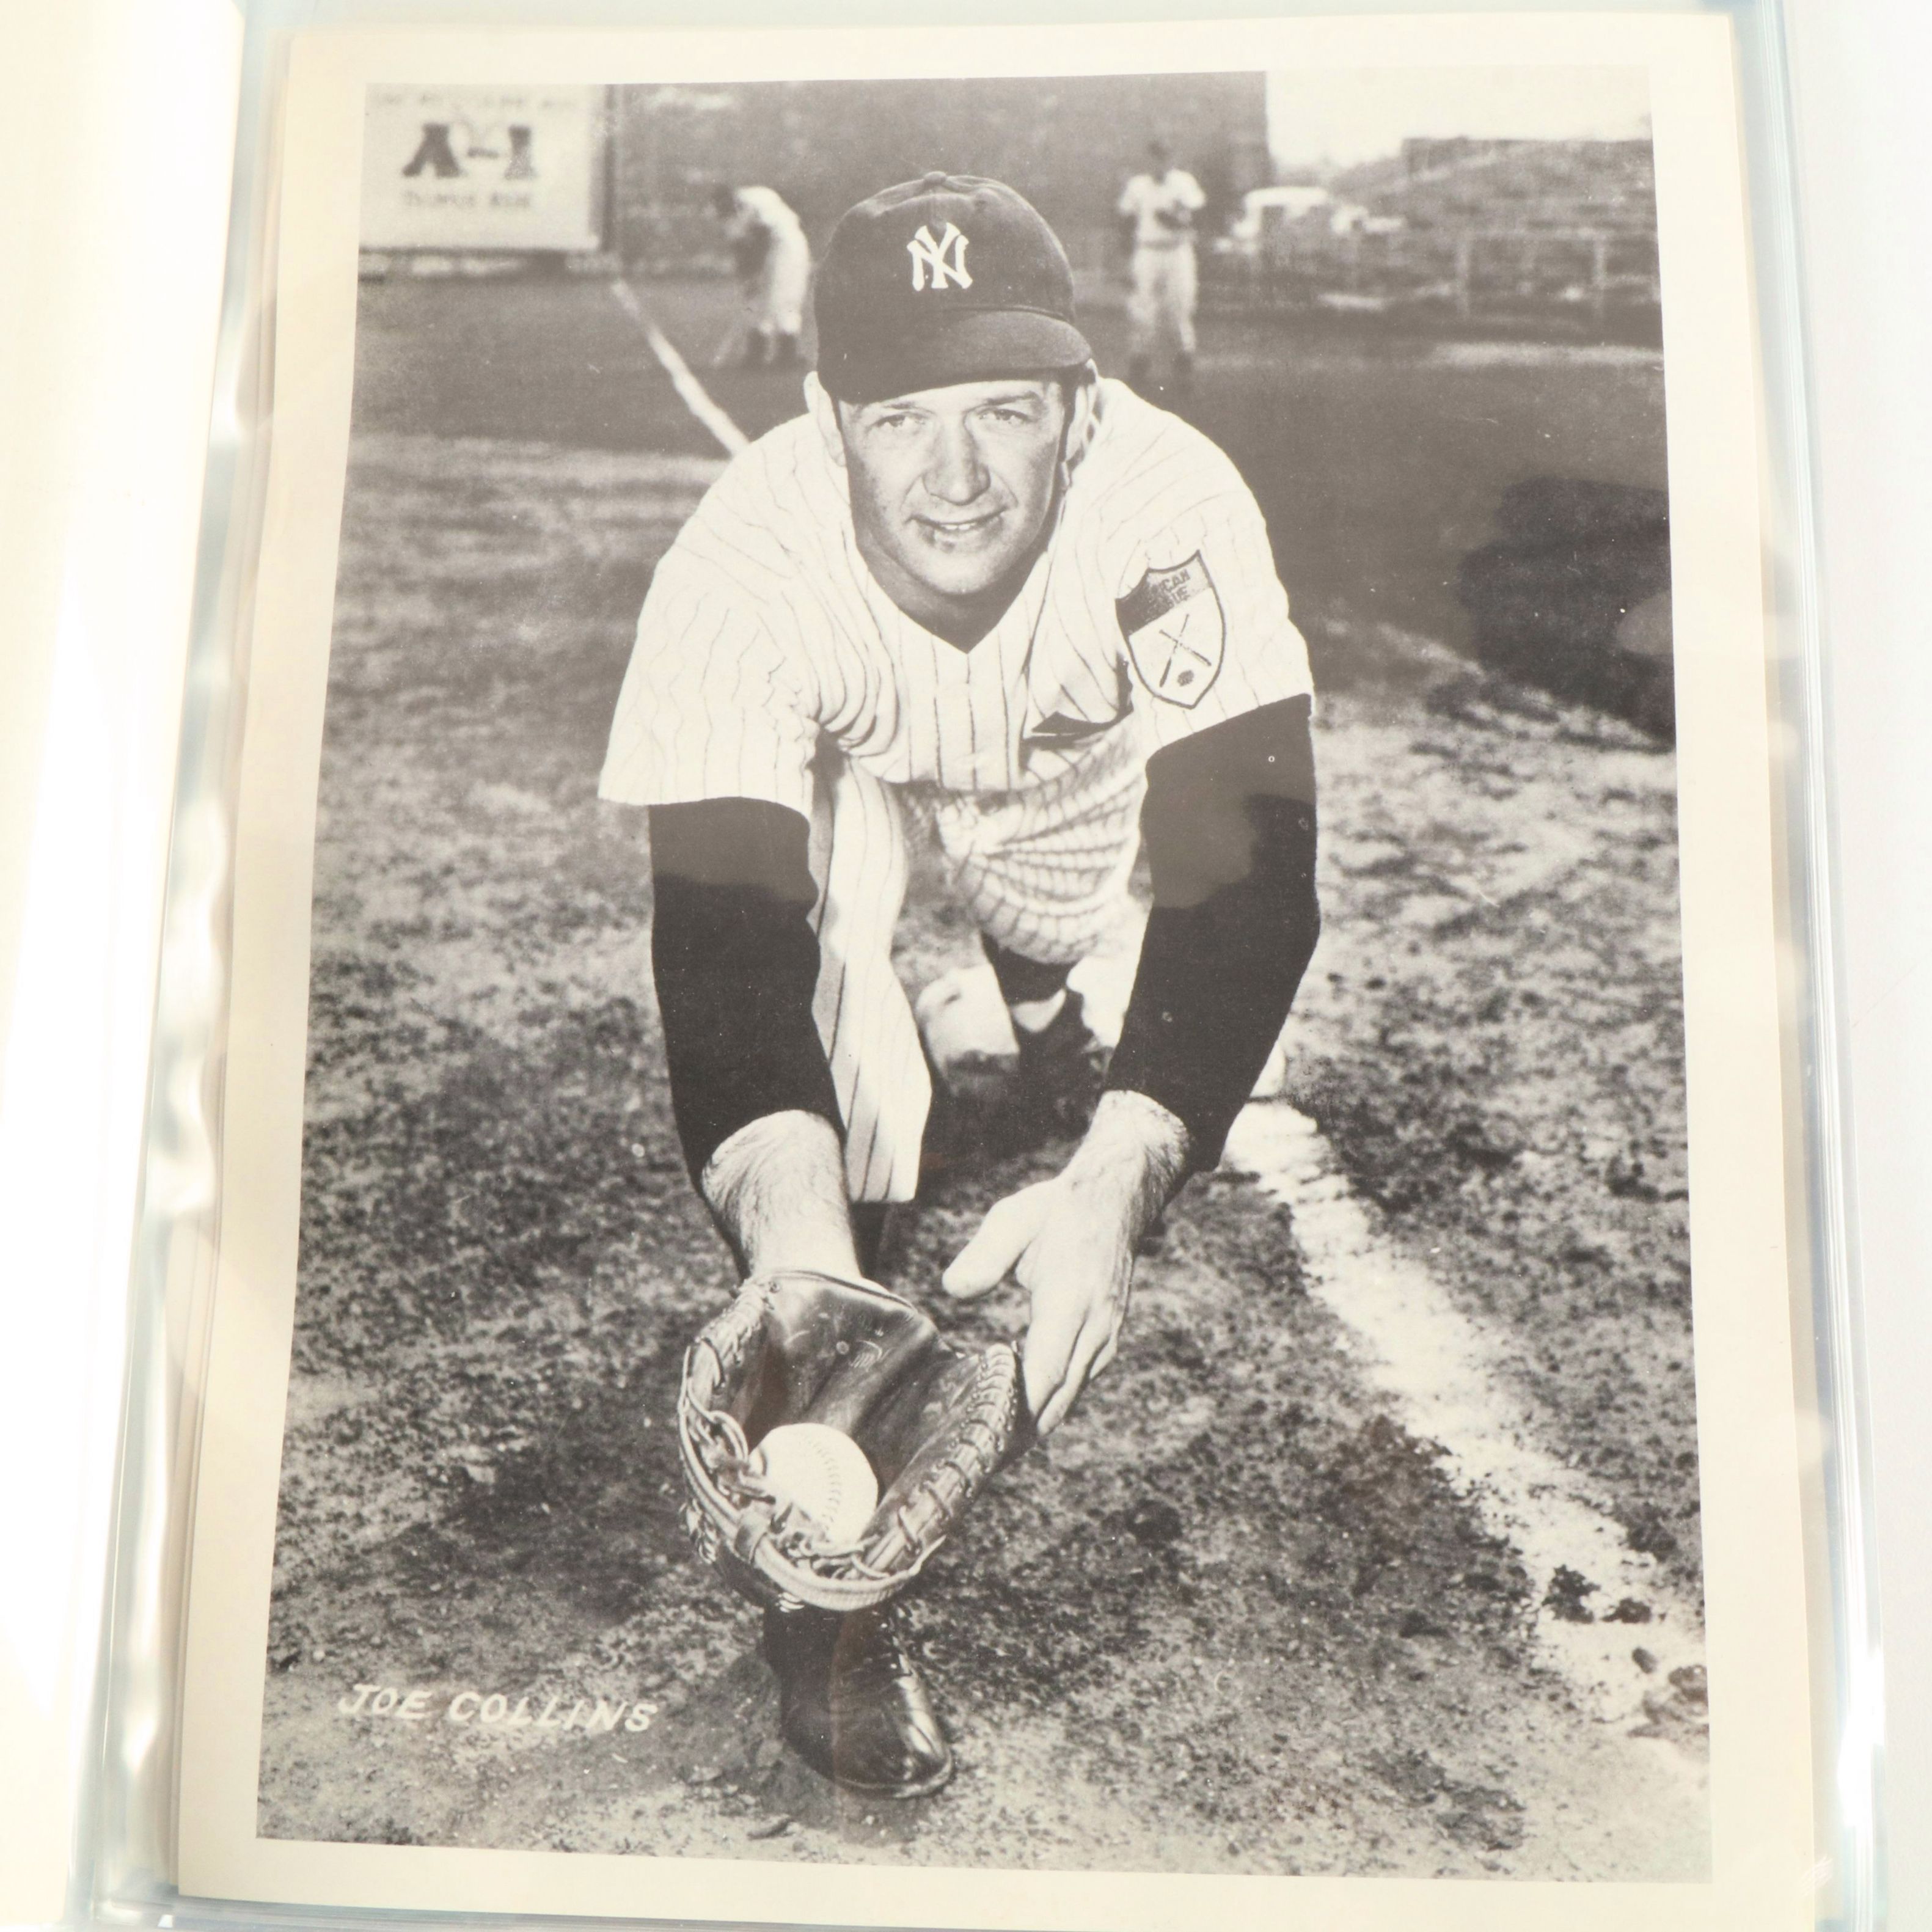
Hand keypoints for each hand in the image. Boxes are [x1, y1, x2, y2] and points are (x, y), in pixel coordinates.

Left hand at [941, 1093, 1187, 1434]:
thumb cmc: (1056, 1211)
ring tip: (995, 1447)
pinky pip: (1078, 1382)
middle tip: (980, 1457)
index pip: (1044, 1373)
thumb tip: (952, 1289)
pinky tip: (1022, 1410)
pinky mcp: (1107, 1339)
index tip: (986, 1435)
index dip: (1016, 1411)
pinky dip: (1051, 1400)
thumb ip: (983, 1256)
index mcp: (1070, 1301)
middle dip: (1021, 1432)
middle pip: (1058, 1399)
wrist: (1115, 1200)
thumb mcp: (1013, 1219)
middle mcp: (1094, 1328)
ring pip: (1070, 1396)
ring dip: (1036, 1421)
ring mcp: (1105, 1337)